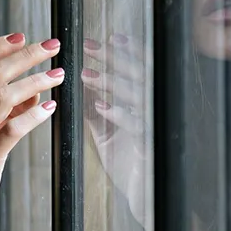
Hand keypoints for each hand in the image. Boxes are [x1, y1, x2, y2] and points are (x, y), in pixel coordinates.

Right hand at [0, 33, 62, 230]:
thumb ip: (3, 113)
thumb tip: (34, 93)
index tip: (22, 35)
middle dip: (26, 55)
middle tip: (53, 45)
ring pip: (3, 96)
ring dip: (35, 81)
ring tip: (59, 74)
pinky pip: (11, 130)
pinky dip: (33, 116)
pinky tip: (50, 109)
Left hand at [82, 33, 152, 230]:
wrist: (142, 191)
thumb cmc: (126, 158)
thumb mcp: (107, 128)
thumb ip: (96, 106)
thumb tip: (80, 83)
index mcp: (141, 101)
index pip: (135, 68)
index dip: (122, 51)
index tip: (104, 38)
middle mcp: (150, 107)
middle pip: (136, 74)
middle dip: (113, 58)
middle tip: (90, 47)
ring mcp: (151, 123)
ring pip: (134, 95)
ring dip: (110, 83)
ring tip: (86, 75)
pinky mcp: (148, 142)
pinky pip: (135, 124)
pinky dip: (118, 113)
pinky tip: (100, 106)